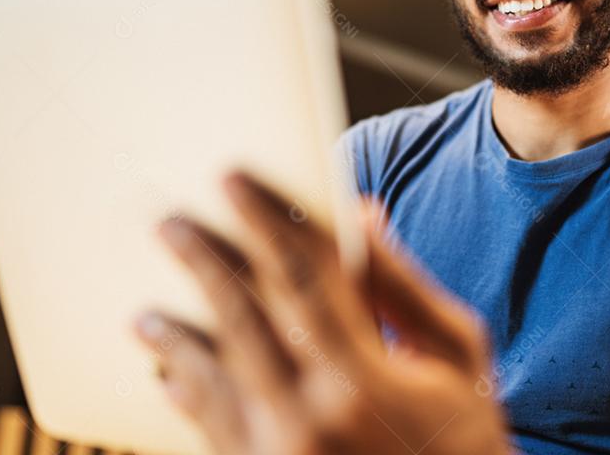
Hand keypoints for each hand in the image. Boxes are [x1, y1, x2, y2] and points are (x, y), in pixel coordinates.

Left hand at [133, 171, 511, 454]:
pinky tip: (171, 378)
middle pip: (242, 320)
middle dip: (203, 264)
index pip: (300, 278)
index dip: (263, 223)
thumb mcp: (455, 352)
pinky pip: (214, 434)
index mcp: (365, 378)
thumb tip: (360, 211)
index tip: (231, 180)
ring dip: (175, 340)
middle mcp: (312, 418)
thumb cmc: (466, 433)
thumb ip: (402, 284)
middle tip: (169, 221)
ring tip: (144, 314)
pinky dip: (191, 402)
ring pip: (212, 382)